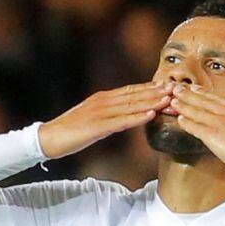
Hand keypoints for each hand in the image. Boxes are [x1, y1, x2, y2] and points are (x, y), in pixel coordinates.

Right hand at [38, 82, 171, 158]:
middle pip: (134, 95)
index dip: (150, 88)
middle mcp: (102, 102)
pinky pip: (120, 121)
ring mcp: (99, 113)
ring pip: (130, 106)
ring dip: (151, 102)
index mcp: (102, 99)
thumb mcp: (92, 121)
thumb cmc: (69, 132)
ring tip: (169, 99)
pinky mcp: (96, 126)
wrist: (47, 139)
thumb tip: (125, 117)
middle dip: (156, 92)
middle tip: (177, 89)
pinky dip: (136, 117)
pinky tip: (150, 116)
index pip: (130, 91)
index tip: (168, 86)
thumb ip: (109, 117)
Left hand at [169, 85, 224, 175]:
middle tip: (177, 89)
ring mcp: (220, 121)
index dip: (204, 94)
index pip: (218, 99)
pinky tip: (179, 119)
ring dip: (183, 106)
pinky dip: (186, 122)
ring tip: (172, 101)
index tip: (195, 89)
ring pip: (197, 111)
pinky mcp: (213, 134)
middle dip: (189, 95)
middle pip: (204, 101)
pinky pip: (195, 126)